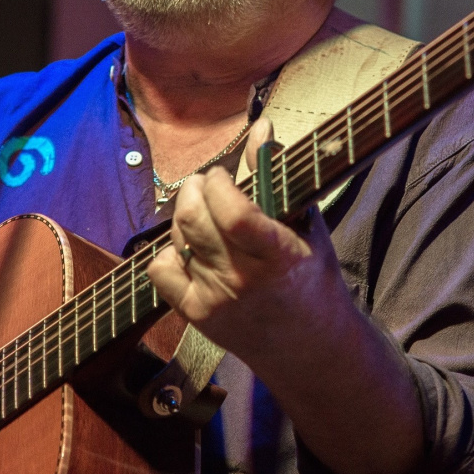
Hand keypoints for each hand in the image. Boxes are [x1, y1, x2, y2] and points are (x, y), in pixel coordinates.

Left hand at [147, 118, 342, 361]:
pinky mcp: (195, 314)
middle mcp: (242, 279)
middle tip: (209, 184)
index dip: (220, 184)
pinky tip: (193, 248)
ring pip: (177, 237)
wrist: (310, 349)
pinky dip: (171, 250)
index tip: (225, 176)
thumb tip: (261, 125)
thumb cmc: (312, 277)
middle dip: (196, 188)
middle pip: (193, 218)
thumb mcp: (306, 225)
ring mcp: (215, 299)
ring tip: (206, 212)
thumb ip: (276, 176)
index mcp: (278, 256)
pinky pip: (161, 268)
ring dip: (185, 213)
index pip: (233, 213)